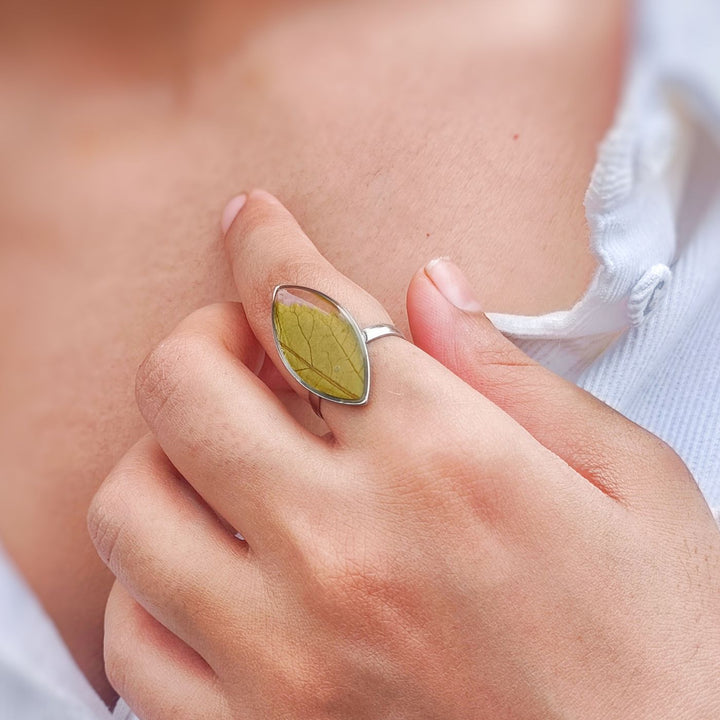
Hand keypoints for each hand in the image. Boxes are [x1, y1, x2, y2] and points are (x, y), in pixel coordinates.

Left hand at [89, 190, 719, 719]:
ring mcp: (282, 657)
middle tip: (245, 348)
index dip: (267, 243)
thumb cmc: (662, 655)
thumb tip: (430, 287)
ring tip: (222, 459)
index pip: (308, 309)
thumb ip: (514, 376)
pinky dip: (151, 581)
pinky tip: (209, 567)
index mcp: (447, 463)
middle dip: (203, 338)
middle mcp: (345, 550)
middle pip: (183, 385)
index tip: (253, 220)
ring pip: (130, 504)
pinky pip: (129, 641)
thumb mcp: (630, 487)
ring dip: (163, 455)